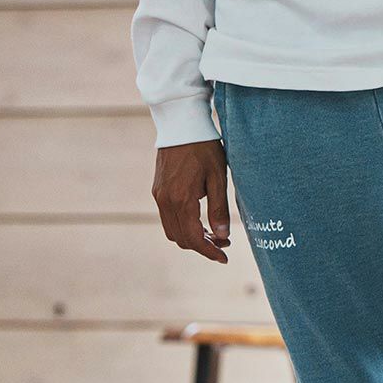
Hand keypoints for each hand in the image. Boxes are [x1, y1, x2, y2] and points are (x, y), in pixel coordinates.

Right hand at [152, 140, 231, 262]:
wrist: (181, 123)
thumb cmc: (204, 147)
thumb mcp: (218, 177)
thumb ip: (219, 209)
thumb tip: (222, 236)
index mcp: (181, 199)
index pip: (193, 238)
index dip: (209, 252)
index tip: (224, 258)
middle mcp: (165, 200)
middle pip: (180, 239)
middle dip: (202, 246)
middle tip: (224, 243)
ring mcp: (158, 195)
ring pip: (172, 230)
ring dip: (191, 237)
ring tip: (213, 232)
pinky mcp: (157, 190)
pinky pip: (167, 217)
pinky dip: (183, 225)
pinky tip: (199, 218)